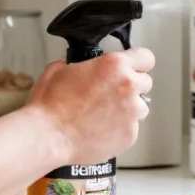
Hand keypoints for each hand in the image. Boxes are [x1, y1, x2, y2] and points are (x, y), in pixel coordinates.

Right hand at [27, 48, 154, 164]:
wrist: (49, 136)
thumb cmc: (51, 105)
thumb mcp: (60, 70)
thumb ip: (80, 65)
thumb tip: (81, 68)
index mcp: (114, 65)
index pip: (146, 57)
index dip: (138, 63)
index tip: (133, 68)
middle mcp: (129, 87)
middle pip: (145, 82)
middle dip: (132, 86)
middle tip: (111, 94)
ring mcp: (133, 112)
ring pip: (142, 107)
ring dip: (129, 108)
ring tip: (104, 114)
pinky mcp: (131, 134)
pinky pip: (132, 127)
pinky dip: (121, 128)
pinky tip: (101, 129)